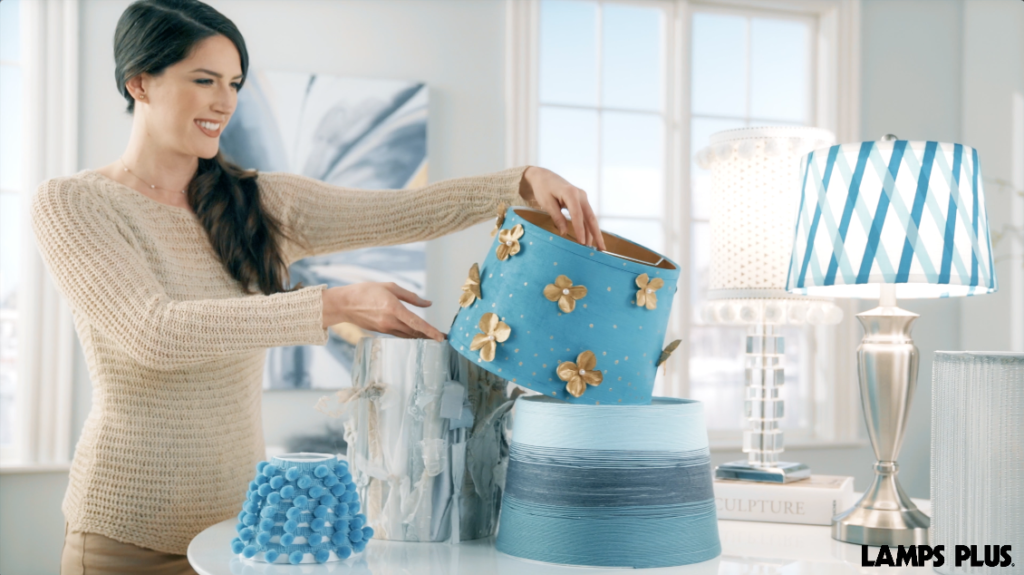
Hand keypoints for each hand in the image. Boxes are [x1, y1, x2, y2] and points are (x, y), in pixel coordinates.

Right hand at [322, 282, 444, 341]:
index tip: (440, 338)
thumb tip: (428, 303)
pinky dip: (411, 335)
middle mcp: (390, 321)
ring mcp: (385, 328)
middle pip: (414, 332)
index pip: (416, 322)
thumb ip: (411, 296)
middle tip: (444, 339)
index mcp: (393, 308)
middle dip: (430, 336)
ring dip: (422, 337)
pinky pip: (400, 334)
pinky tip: (419, 335)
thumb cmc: (366, 291)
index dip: (430, 331)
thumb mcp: (390, 287)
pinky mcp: (382, 331)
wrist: (344, 304)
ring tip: (435, 339)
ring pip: (408, 335)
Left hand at [518, 166, 606, 250]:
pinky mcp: (581, 201)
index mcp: (571, 193)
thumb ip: (557, 217)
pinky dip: (588, 228)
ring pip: (590, 218)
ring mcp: (582, 198)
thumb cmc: (543, 189)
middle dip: (596, 234)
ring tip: (596, 248)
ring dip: (593, 233)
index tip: (582, 243)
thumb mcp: (547, 203)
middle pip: (590, 217)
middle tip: (601, 249)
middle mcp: (581, 195)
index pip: (577, 214)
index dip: (580, 229)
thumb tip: (564, 233)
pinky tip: (589, 239)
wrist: (543, 177)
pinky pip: (586, 216)